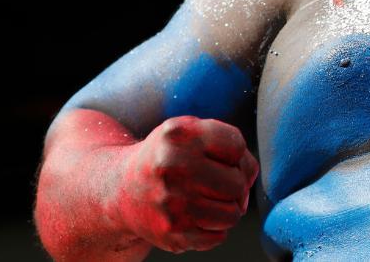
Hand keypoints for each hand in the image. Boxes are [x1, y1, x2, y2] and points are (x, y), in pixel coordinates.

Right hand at [114, 116, 258, 252]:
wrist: (120, 189)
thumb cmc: (168, 158)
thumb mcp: (192, 132)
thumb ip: (230, 144)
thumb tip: (249, 179)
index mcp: (180, 135)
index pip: (237, 146)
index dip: (234, 155)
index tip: (216, 157)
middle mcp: (173, 167)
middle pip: (238, 184)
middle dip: (233, 185)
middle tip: (212, 183)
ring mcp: (171, 203)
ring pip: (233, 214)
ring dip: (226, 210)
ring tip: (205, 200)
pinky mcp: (171, 233)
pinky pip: (217, 237)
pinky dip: (212, 229)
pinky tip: (193, 216)